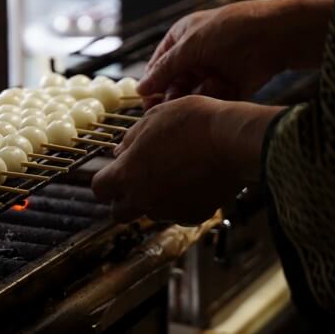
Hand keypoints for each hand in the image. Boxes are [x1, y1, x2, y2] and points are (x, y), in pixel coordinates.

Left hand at [91, 96, 283, 223]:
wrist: (233, 139)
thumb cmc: (193, 122)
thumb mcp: (154, 118)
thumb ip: (132, 139)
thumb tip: (120, 152)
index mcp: (128, 173)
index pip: (100, 189)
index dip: (105, 182)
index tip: (113, 174)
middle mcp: (144, 198)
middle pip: (120, 212)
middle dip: (124, 200)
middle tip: (139, 180)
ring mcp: (169, 210)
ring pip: (151, 213)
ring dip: (155, 200)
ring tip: (174, 174)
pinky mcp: (194, 215)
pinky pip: (179, 214)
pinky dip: (182, 203)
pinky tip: (193, 182)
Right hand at [138, 0, 334, 105]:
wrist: (276, 36)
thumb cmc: (231, 30)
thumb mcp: (190, 46)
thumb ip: (165, 69)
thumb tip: (140, 90)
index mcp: (182, 38)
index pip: (158, 65)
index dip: (152, 84)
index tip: (146, 104)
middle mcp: (196, 55)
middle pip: (173, 83)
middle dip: (172, 94)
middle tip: (168, 109)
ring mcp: (213, 71)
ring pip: (192, 93)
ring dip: (193, 97)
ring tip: (199, 96)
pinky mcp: (229, 86)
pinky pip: (212, 99)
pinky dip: (213, 98)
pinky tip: (220, 91)